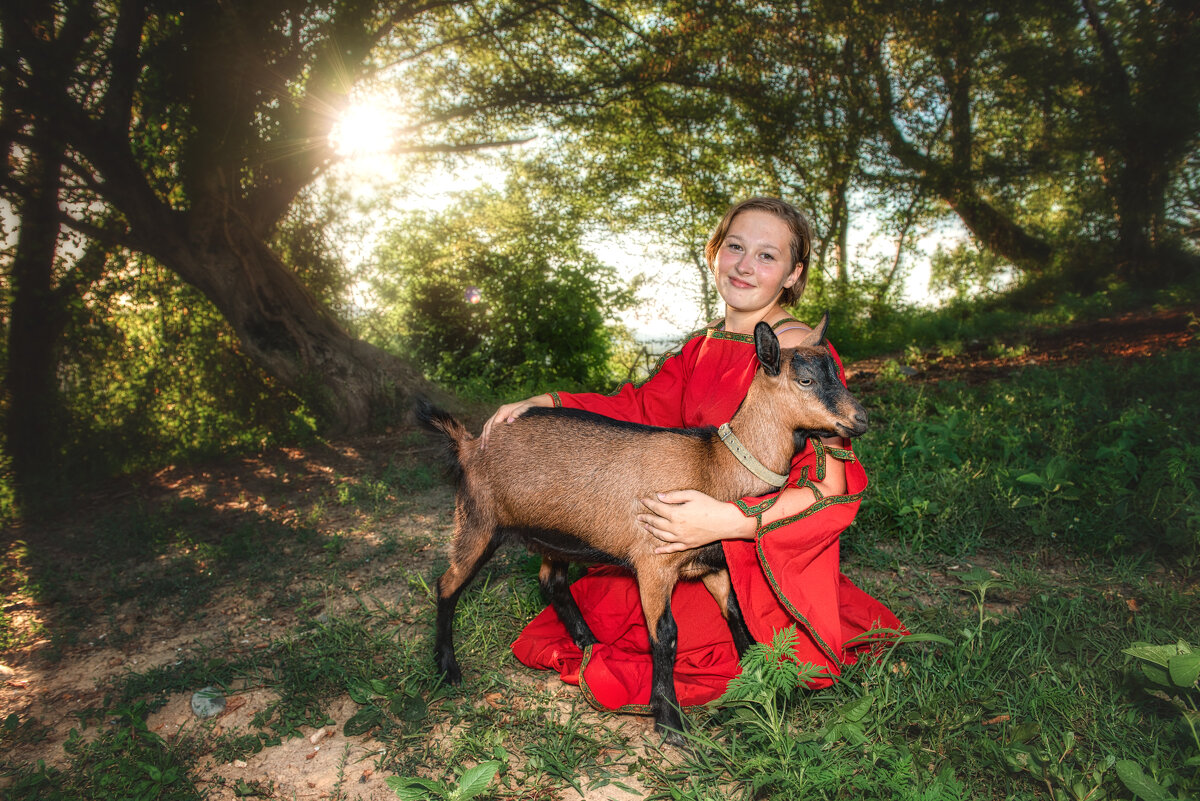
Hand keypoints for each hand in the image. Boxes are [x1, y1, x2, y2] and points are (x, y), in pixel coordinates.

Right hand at [480, 395, 551, 448]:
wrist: (531, 404)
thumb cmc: (529, 408)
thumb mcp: (525, 409)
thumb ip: (518, 413)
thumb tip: (509, 421)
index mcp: (503, 410)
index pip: (493, 424)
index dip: (490, 434)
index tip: (489, 444)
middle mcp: (499, 412)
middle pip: (488, 425)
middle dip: (485, 437)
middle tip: (484, 448)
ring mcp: (499, 415)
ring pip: (488, 426)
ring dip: (484, 437)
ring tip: (483, 448)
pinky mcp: (501, 418)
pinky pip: (492, 426)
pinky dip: (488, 434)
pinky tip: (487, 442)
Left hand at [638, 490, 754, 553]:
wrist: (725, 521)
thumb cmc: (710, 505)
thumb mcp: (692, 495)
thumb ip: (674, 496)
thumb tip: (659, 497)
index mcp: (676, 514)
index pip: (657, 508)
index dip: (648, 504)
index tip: (642, 500)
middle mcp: (676, 527)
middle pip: (656, 523)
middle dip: (646, 518)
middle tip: (639, 516)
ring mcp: (681, 538)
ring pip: (661, 536)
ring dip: (651, 531)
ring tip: (645, 526)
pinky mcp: (688, 545)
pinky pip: (672, 549)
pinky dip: (662, 550)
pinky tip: (655, 550)